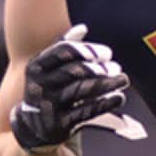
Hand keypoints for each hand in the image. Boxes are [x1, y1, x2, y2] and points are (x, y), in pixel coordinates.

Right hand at [9, 24, 131, 151]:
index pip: (62, 51)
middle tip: (116, 67)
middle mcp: (39, 86)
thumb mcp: (47, 68)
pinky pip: (86, 112)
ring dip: (106, 84)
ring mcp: (48, 106)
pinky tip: (119, 98)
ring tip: (123, 79)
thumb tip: (83, 28)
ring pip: (81, 91)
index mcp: (36, 66)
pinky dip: (104, 104)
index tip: (107, 53)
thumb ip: (62, 47)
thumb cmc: (47, 89)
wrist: (33, 127)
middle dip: (98, 68)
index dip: (87, 50)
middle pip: (73, 71)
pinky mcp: (60, 125)